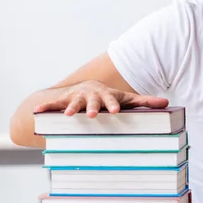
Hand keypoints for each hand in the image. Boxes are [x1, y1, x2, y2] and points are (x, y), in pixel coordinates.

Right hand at [33, 80, 168, 117]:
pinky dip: (45, 108)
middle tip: (93, 115)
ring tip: (70, 115)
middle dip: (93, 107)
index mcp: (107, 96)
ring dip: (71, 108)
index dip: (114, 105)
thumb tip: (167, 103)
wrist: (87, 86)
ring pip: (74, 103)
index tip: (117, 111)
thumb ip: (145, 102)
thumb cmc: (110, 97)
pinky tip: (35, 112)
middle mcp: (92, 95)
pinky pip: (53, 105)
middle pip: (93, 101)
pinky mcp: (64, 101)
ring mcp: (77, 98)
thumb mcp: (127, 98)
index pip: (112, 101)